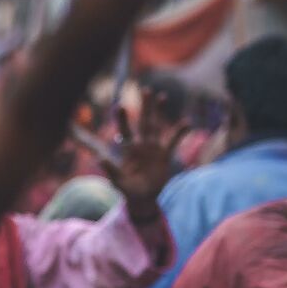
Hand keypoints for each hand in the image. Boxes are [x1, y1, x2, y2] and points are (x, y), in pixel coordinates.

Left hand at [105, 98, 183, 221]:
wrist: (142, 198)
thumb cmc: (127, 189)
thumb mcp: (118, 181)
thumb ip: (110, 169)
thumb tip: (99, 159)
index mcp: (128, 149)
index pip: (124, 130)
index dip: (122, 119)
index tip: (120, 106)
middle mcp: (141, 144)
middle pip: (143, 121)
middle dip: (145, 106)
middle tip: (146, 89)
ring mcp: (153, 148)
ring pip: (157, 126)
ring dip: (159, 112)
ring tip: (162, 95)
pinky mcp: (164, 155)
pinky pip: (173, 141)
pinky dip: (179, 132)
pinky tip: (187, 122)